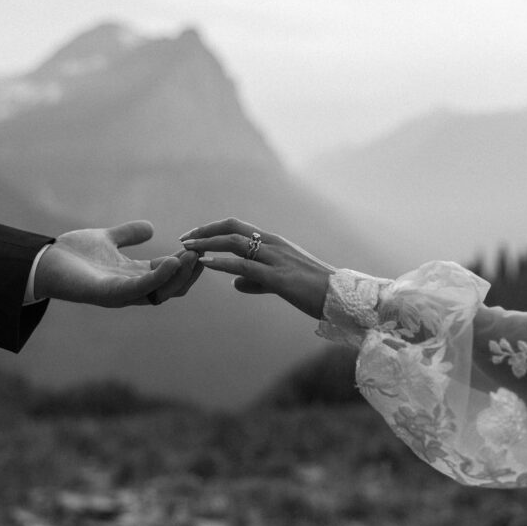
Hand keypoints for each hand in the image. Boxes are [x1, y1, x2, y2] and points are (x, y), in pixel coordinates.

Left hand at [35, 221, 201, 306]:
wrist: (42, 261)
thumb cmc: (71, 254)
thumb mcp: (107, 239)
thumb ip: (128, 235)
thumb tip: (150, 227)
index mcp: (132, 277)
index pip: (167, 274)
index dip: (184, 264)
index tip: (198, 248)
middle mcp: (130, 289)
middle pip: (169, 288)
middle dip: (189, 274)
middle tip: (203, 256)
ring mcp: (120, 294)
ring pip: (160, 292)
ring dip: (179, 276)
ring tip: (193, 258)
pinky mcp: (108, 294)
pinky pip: (140, 289)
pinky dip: (158, 277)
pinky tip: (172, 262)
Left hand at [180, 217, 334, 318]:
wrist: (343, 298)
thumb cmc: (314, 290)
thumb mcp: (281, 282)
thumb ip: (256, 281)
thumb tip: (234, 283)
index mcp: (274, 243)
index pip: (238, 227)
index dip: (213, 229)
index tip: (193, 236)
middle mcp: (273, 244)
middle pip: (232, 228)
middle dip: (205, 231)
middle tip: (184, 239)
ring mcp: (276, 259)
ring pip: (235, 243)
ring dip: (208, 244)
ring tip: (188, 249)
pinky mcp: (279, 278)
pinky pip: (245, 266)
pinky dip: (222, 263)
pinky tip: (206, 264)